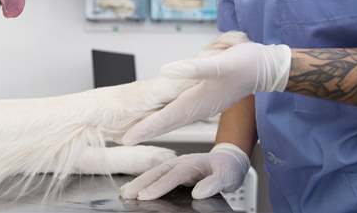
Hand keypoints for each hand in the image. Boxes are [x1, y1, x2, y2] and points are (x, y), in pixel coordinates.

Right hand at [120, 143, 249, 199]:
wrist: (231, 159)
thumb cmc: (228, 168)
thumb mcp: (226, 177)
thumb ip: (213, 184)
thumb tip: (197, 192)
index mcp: (191, 164)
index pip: (172, 177)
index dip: (158, 187)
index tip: (145, 196)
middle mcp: (180, 163)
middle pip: (157, 172)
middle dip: (141, 183)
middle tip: (126, 194)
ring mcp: (176, 165)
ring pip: (154, 173)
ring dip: (139, 181)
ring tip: (125, 192)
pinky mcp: (174, 170)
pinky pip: (157, 175)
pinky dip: (145, 180)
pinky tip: (137, 188)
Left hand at [122, 38, 290, 144]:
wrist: (268, 68)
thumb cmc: (247, 64)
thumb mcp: (221, 62)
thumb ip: (194, 67)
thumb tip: (166, 70)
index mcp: (198, 100)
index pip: (166, 118)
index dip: (145, 128)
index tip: (127, 138)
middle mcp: (199, 106)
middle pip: (167, 121)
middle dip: (146, 131)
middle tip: (124, 139)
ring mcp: (203, 104)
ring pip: (173, 117)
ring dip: (155, 125)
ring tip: (138, 130)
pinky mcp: (208, 98)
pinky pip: (182, 110)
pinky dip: (168, 115)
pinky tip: (164, 114)